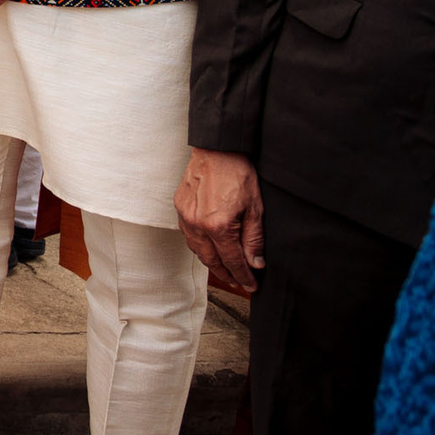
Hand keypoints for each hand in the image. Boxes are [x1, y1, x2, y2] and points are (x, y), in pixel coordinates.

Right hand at [176, 146, 266, 292]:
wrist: (216, 150)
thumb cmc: (238, 174)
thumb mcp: (255, 208)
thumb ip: (254, 239)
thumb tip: (255, 263)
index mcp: (218, 225)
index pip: (232, 260)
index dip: (244, 275)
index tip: (252, 285)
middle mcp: (197, 224)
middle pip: (212, 260)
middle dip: (227, 275)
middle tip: (239, 283)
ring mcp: (185, 216)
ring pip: (197, 250)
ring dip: (211, 263)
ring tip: (225, 270)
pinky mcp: (179, 208)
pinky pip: (188, 236)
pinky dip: (199, 247)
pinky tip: (208, 248)